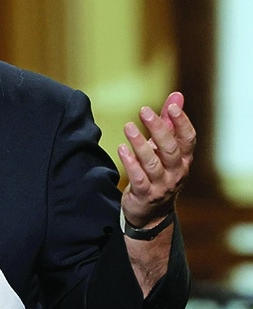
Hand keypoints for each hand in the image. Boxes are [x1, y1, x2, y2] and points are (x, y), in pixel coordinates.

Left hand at [118, 91, 195, 227]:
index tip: (172, 106)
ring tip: (128, 127)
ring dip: (139, 144)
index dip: (182, 122)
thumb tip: (177, 95)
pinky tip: (121, 148)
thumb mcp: (166, 149)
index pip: (188, 139)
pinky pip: (138, 177)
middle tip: (144, 111)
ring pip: (152, 163)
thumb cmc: (159, 173)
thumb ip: (169, 123)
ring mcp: (161, 185)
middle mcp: (176, 172)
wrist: (152, 213)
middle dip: (158, 129)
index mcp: (184, 160)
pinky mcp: (145, 194)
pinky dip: (129, 162)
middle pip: (170, 149)